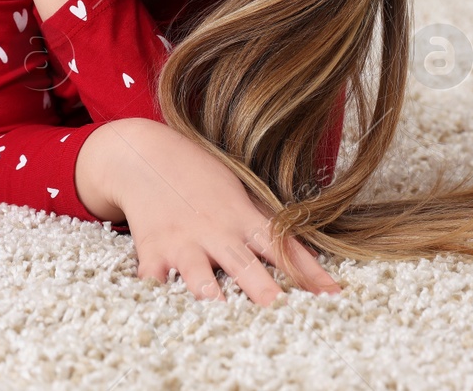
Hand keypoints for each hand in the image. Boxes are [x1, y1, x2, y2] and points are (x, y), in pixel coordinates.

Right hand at [75, 118, 340, 304]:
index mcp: (241, 217)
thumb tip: (309, 257)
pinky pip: (156, 282)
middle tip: (280, 311)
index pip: (281, 245)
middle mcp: (214, 231)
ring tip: (222, 317)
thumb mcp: (238, 191)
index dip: (308, 270)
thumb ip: (267, 225)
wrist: (142, 155)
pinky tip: (168, 313)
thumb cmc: (198, 174)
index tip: (331, 295)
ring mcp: (182, 243)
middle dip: (263, 291)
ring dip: (211, 298)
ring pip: (199, 278)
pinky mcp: (152, 251)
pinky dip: (161, 299)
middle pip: (244, 266)